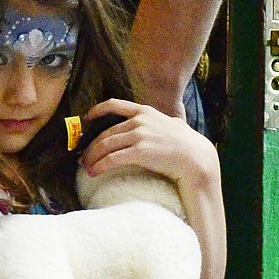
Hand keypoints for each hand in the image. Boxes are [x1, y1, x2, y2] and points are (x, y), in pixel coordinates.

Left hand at [80, 98, 217, 188]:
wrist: (196, 157)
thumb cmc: (187, 144)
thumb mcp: (174, 125)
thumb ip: (166, 121)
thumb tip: (173, 121)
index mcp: (145, 112)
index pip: (115, 105)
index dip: (97, 110)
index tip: (87, 117)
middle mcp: (140, 121)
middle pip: (106, 132)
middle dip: (91, 146)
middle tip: (83, 157)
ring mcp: (139, 135)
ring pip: (105, 145)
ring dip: (92, 157)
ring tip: (86, 167)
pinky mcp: (139, 151)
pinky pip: (112, 159)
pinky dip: (100, 166)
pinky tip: (93, 173)